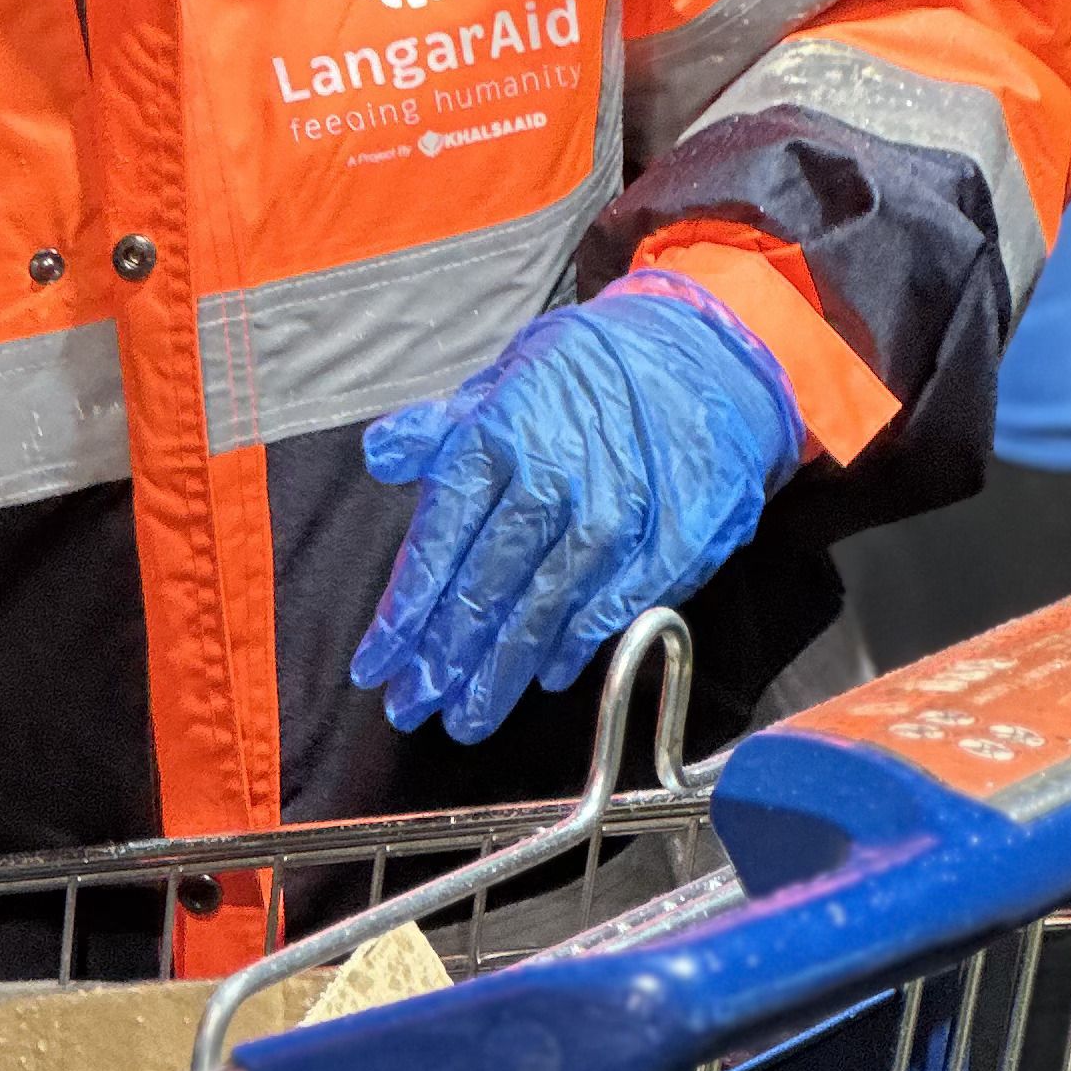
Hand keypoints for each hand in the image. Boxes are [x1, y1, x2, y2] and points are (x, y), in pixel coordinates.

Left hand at [350, 276, 807, 744]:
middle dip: (442, 661)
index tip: (373, 666)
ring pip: (541, 611)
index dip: (402, 616)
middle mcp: (549, 484)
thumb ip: (439, 428)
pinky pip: (611, 607)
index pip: (436, 547)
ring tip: (467, 716)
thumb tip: (381, 455)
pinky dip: (575, 645)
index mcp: (495, 441)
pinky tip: (547, 676)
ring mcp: (612, 516)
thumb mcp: (502, 380)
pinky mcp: (667, 540)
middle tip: (411, 709)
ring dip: (500, 671)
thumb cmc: (587, 370)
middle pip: (483, 591)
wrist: (698, 353)